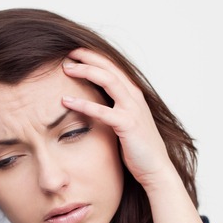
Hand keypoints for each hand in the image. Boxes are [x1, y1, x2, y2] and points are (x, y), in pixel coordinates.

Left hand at [61, 48, 175, 189]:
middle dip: (89, 57)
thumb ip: (114, 109)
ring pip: (108, 80)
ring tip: (66, 68)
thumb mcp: (126, 122)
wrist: (156, 169)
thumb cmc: (138, 148)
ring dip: (86, 71)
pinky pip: (103, 111)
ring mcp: (133, 109)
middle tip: (68, 53)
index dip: (95, 56)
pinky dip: (83, 104)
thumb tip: (95, 104)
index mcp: (134, 95)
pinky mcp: (128, 125)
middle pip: (110, 67)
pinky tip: (66, 101)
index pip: (114, 67)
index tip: (76, 53)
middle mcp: (135, 97)